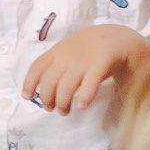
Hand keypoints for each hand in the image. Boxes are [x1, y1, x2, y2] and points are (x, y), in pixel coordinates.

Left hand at [24, 25, 149, 113]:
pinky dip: (85, 96)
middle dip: (47, 98)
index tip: (27, 97)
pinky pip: (90, 83)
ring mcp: (84, 60)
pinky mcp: (102, 64)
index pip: (37, 67)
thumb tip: (43, 88)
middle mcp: (68, 55)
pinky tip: (82, 106)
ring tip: (65, 111)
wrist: (122, 38)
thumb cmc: (93, 49)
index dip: (29, 83)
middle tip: (51, 109)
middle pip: (49, 81)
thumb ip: (58, 64)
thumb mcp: (71, 51)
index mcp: (58, 50)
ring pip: (66, 86)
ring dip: (62, 103)